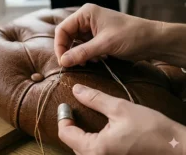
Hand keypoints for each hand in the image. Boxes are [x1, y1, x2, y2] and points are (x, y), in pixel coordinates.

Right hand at [54, 4, 161, 66]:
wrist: (152, 41)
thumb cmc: (132, 35)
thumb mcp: (105, 44)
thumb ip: (82, 52)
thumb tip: (63, 61)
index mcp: (86, 14)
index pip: (63, 29)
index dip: (60, 45)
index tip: (63, 61)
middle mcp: (87, 20)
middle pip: (67, 37)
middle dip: (68, 51)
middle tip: (72, 65)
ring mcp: (92, 29)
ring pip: (75, 44)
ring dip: (77, 55)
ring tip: (86, 63)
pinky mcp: (97, 39)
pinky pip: (84, 48)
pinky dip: (85, 56)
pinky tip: (94, 61)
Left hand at [58, 84, 185, 154]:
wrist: (175, 149)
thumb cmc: (152, 129)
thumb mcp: (120, 109)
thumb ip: (95, 99)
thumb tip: (77, 90)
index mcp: (96, 149)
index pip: (66, 134)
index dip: (64, 118)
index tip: (66, 106)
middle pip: (72, 144)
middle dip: (70, 127)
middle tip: (73, 111)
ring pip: (81, 150)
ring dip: (79, 136)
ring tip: (82, 121)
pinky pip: (92, 154)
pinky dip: (89, 144)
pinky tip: (95, 133)